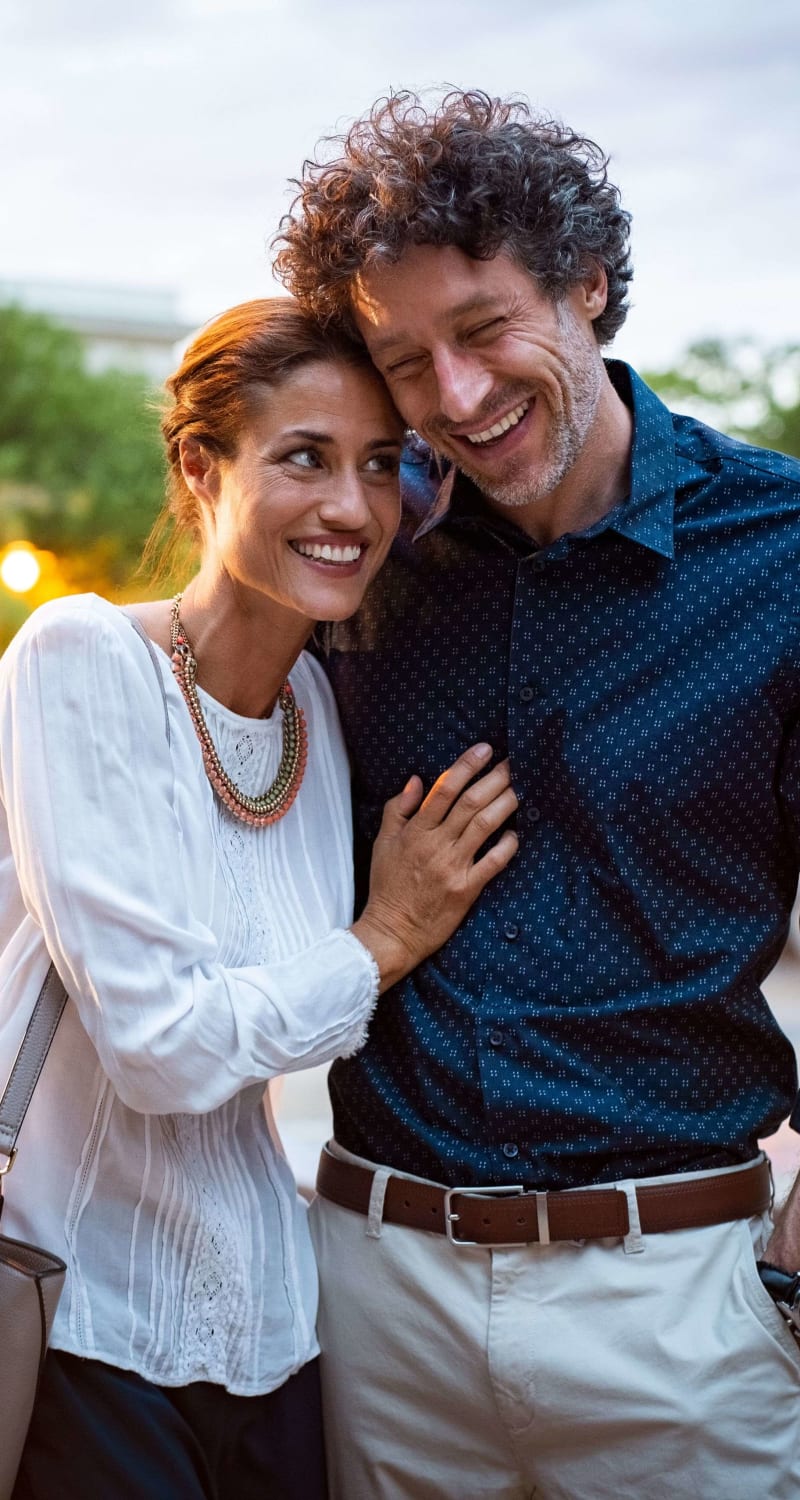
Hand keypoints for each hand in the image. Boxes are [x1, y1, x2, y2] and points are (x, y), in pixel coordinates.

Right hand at [350, 743, 517, 990]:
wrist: (393, 931)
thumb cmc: (387, 886)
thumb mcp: (382, 843)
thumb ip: (397, 809)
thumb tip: (415, 780)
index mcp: (414, 831)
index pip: (443, 789)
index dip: (466, 765)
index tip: (484, 749)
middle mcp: (435, 845)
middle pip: (470, 803)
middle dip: (495, 778)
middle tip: (514, 763)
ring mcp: (453, 867)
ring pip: (484, 826)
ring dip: (505, 803)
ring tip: (520, 787)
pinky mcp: (467, 889)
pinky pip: (493, 862)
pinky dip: (507, 845)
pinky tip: (517, 832)